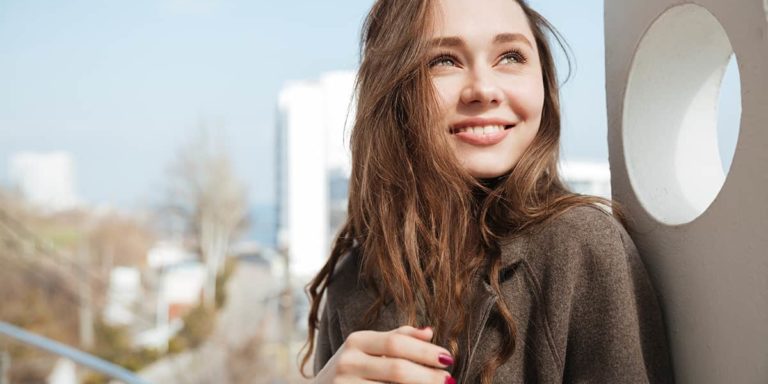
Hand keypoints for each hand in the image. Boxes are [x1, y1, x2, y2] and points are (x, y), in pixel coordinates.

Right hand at [314, 325, 455, 383]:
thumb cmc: (351, 370)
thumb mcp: (368, 348)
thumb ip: (397, 338)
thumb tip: (429, 332)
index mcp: (356, 341)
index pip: (396, 343)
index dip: (425, 351)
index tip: (449, 358)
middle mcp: (348, 362)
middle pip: (397, 370)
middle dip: (428, 377)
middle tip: (450, 380)